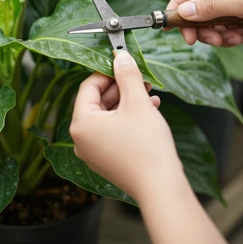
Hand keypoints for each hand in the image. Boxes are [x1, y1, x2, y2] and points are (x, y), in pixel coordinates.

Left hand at [69, 51, 181, 199]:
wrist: (160, 187)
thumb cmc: (146, 146)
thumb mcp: (137, 102)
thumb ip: (127, 75)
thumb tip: (120, 56)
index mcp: (82, 123)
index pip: (88, 86)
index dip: (107, 72)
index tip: (123, 63)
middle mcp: (82, 139)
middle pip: (98, 101)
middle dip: (121, 87)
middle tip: (140, 78)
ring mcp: (94, 152)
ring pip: (108, 115)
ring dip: (128, 101)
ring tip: (149, 93)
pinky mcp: (107, 159)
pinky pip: (114, 130)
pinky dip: (129, 118)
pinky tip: (150, 109)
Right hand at [168, 0, 242, 46]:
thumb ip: (211, 8)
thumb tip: (182, 12)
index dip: (178, 4)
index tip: (171, 25)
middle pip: (198, 6)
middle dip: (200, 26)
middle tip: (201, 41)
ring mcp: (235, 1)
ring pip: (210, 21)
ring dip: (217, 34)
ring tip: (233, 38)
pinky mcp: (242, 16)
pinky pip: (224, 29)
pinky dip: (230, 36)